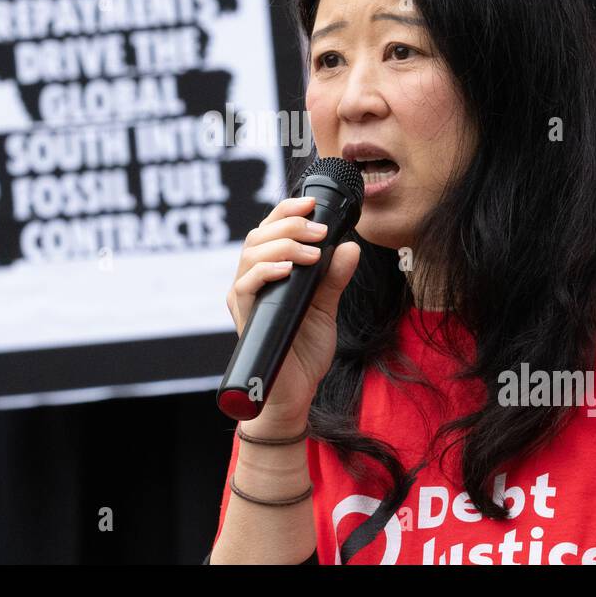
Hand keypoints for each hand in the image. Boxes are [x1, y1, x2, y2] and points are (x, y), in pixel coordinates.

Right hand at [225, 196, 360, 425]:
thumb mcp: (327, 306)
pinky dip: (266, 271)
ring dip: (283, 246)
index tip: (311, 203)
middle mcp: (251, 280)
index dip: (286, 211)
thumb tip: (351, 246)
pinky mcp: (245, 317)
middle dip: (290, 226)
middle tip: (320, 232)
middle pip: (259, 235)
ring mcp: (245, 298)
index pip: (270, 229)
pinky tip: (289, 270)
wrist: (296, 393)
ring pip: (251, 254)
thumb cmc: (304, 350)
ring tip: (313, 253)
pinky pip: (246, 285)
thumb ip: (335, 277)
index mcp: (269, 272)